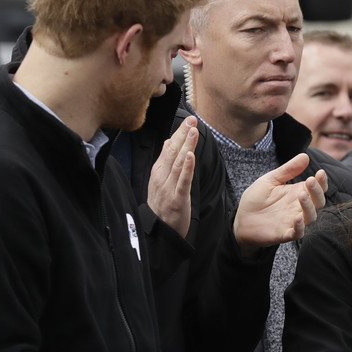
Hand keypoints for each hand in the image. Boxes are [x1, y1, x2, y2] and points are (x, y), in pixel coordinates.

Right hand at [147, 116, 197, 237]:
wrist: (159, 232)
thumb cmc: (162, 205)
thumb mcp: (161, 180)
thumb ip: (166, 161)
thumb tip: (169, 141)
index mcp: (158, 171)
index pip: (168, 148)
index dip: (179, 134)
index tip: (188, 120)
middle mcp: (161, 177)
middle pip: (173, 152)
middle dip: (183, 135)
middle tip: (193, 120)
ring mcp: (168, 187)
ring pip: (179, 163)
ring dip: (187, 146)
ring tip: (193, 131)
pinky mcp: (177, 199)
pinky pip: (183, 181)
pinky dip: (187, 168)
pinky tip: (191, 156)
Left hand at [233, 153, 327, 254]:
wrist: (240, 220)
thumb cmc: (256, 200)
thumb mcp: (270, 180)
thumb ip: (288, 170)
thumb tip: (305, 155)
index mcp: (297, 193)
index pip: (317, 188)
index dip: (322, 181)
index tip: (320, 172)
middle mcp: (299, 208)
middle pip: (318, 202)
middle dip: (317, 191)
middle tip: (310, 180)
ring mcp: (293, 221)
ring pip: (310, 217)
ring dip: (309, 207)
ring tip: (302, 195)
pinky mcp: (284, 234)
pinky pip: (297, 233)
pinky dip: (300, 227)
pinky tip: (297, 218)